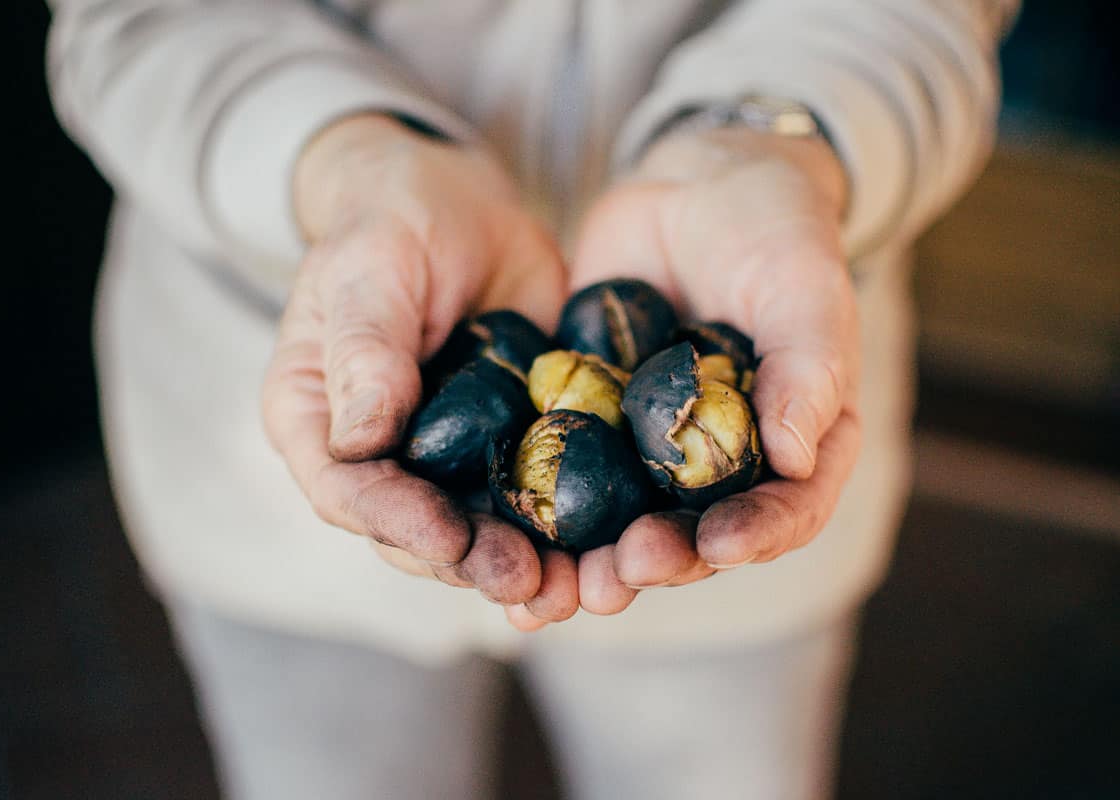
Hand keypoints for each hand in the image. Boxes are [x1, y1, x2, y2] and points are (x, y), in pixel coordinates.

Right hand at [262, 114, 578, 623]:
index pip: (347, 491)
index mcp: (316, 420)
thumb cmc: (392, 220)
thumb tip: (360, 441)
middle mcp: (375, 455)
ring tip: (576, 587)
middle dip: (472, 563)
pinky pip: (530, 497)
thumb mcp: (368, 270)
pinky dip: (564, 530)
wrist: (458, 202)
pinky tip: (605, 551)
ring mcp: (440, 458)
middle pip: (414, 531)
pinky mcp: (503, 446)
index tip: (452, 539)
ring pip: (476, 531)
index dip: (399, 523)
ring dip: (525, 565)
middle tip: (532, 582)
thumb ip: (364, 349)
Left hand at [561, 126, 861, 619]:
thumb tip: (796, 459)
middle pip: (696, 534)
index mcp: (794, 443)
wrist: (696, 185)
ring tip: (553, 590)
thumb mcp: (804, 287)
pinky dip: (535, 512)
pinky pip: (564, 475)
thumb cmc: (774, 231)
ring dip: (589, 561)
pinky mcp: (591, 422)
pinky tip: (498, 536)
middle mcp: (722, 462)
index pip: (788, 510)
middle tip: (617, 577)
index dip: (755, 536)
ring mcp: (652, 447)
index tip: (717, 546)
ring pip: (624, 521)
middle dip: (657, 561)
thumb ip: (809, 367)